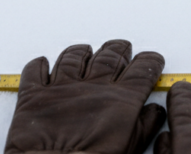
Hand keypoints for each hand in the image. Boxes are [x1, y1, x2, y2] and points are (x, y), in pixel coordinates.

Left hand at [5, 39, 165, 153]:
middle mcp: (93, 86)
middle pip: (110, 56)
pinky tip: (43, 63)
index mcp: (120, 99)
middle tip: (123, 47)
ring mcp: (62, 87)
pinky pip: (35, 71)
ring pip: (73, 57)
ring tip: (86, 49)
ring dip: (81, 51)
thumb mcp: (131, 148)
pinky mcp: (35, 95)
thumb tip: (155, 112)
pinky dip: (39, 65)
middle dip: (119, 49)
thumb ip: (145, 126)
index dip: (150, 62)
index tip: (153, 59)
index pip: (142, 70)